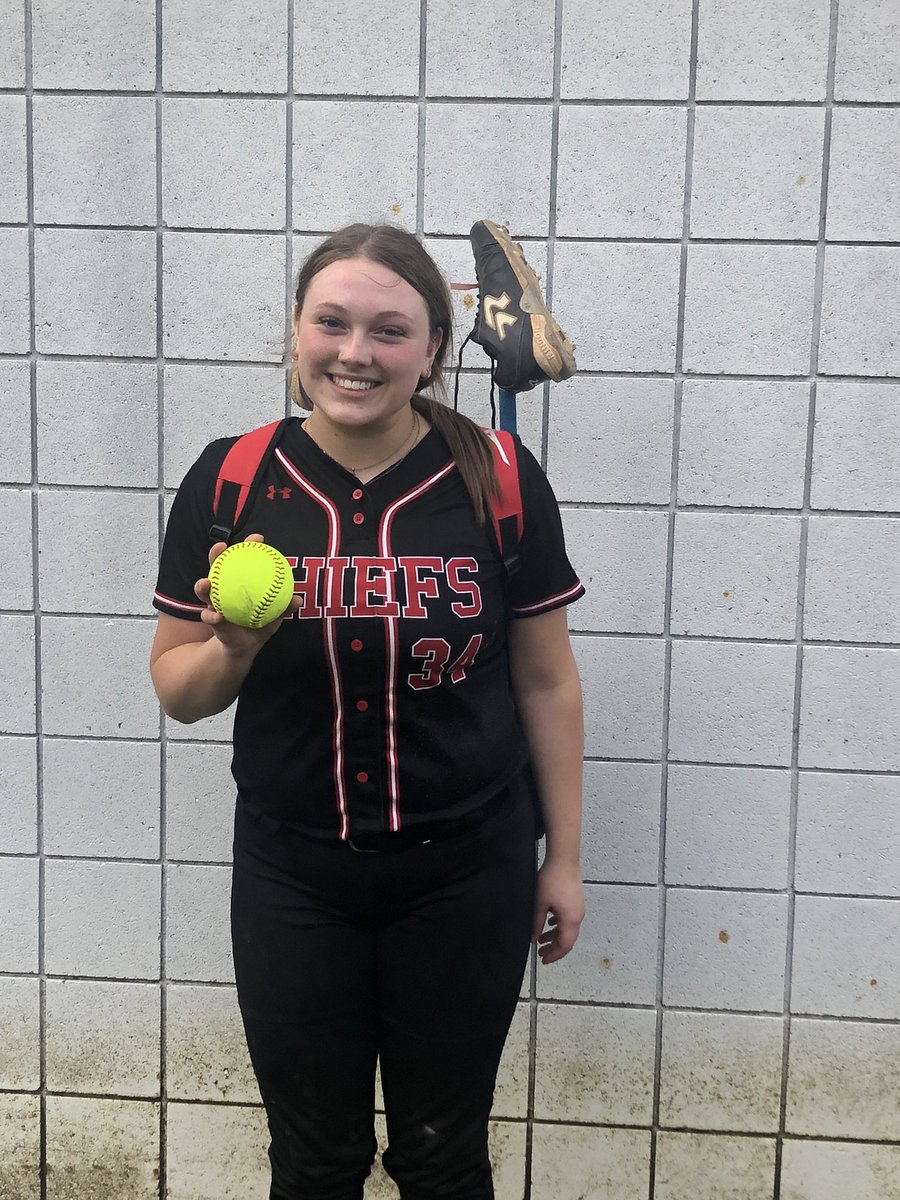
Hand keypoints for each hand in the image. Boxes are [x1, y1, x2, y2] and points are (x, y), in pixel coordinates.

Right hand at [194, 534, 298, 653]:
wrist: (246, 646)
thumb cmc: (261, 623)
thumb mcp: (275, 615)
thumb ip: (284, 607)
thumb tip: (297, 600)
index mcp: (240, 582)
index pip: (243, 559)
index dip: (249, 546)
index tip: (257, 538)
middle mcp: (224, 588)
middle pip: (218, 566)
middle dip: (217, 554)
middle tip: (221, 546)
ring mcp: (215, 602)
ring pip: (204, 589)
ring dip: (203, 584)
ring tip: (207, 582)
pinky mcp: (211, 618)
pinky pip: (208, 616)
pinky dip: (211, 616)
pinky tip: (216, 616)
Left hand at [532, 859, 584, 964]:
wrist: (564, 859)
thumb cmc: (551, 880)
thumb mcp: (540, 904)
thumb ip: (536, 923)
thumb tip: (533, 938)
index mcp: (571, 920)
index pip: (565, 945)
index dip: (554, 955)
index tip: (543, 960)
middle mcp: (578, 916)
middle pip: (568, 939)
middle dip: (554, 948)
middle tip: (540, 953)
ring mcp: (578, 908)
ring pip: (567, 929)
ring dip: (555, 936)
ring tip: (541, 939)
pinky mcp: (576, 900)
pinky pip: (568, 919)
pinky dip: (558, 925)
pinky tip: (549, 922)